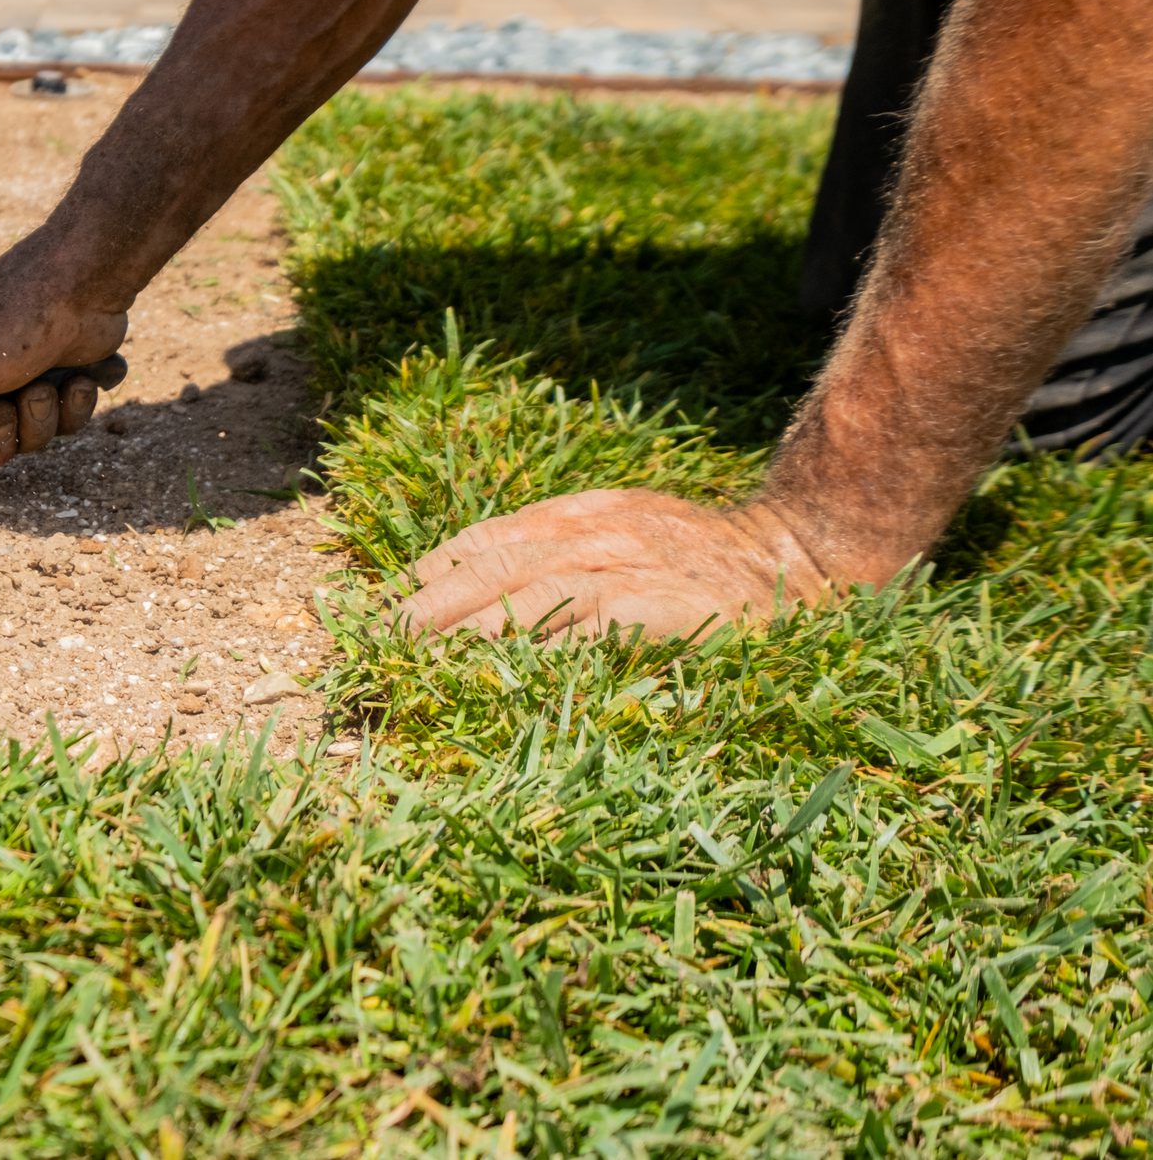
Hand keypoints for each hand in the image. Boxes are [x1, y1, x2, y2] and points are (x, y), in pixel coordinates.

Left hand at [394, 489, 831, 640]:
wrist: (801, 557)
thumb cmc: (702, 558)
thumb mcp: (627, 530)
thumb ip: (562, 549)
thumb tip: (477, 586)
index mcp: (584, 517)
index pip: (493, 538)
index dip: (438, 566)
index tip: (394, 596)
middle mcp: (600, 538)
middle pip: (499, 567)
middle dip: (437, 603)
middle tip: (388, 637)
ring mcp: (632, 573)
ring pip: (535, 598)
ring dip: (476, 629)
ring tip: (425, 658)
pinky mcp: (663, 612)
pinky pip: (594, 633)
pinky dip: (548, 652)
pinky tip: (508, 673)